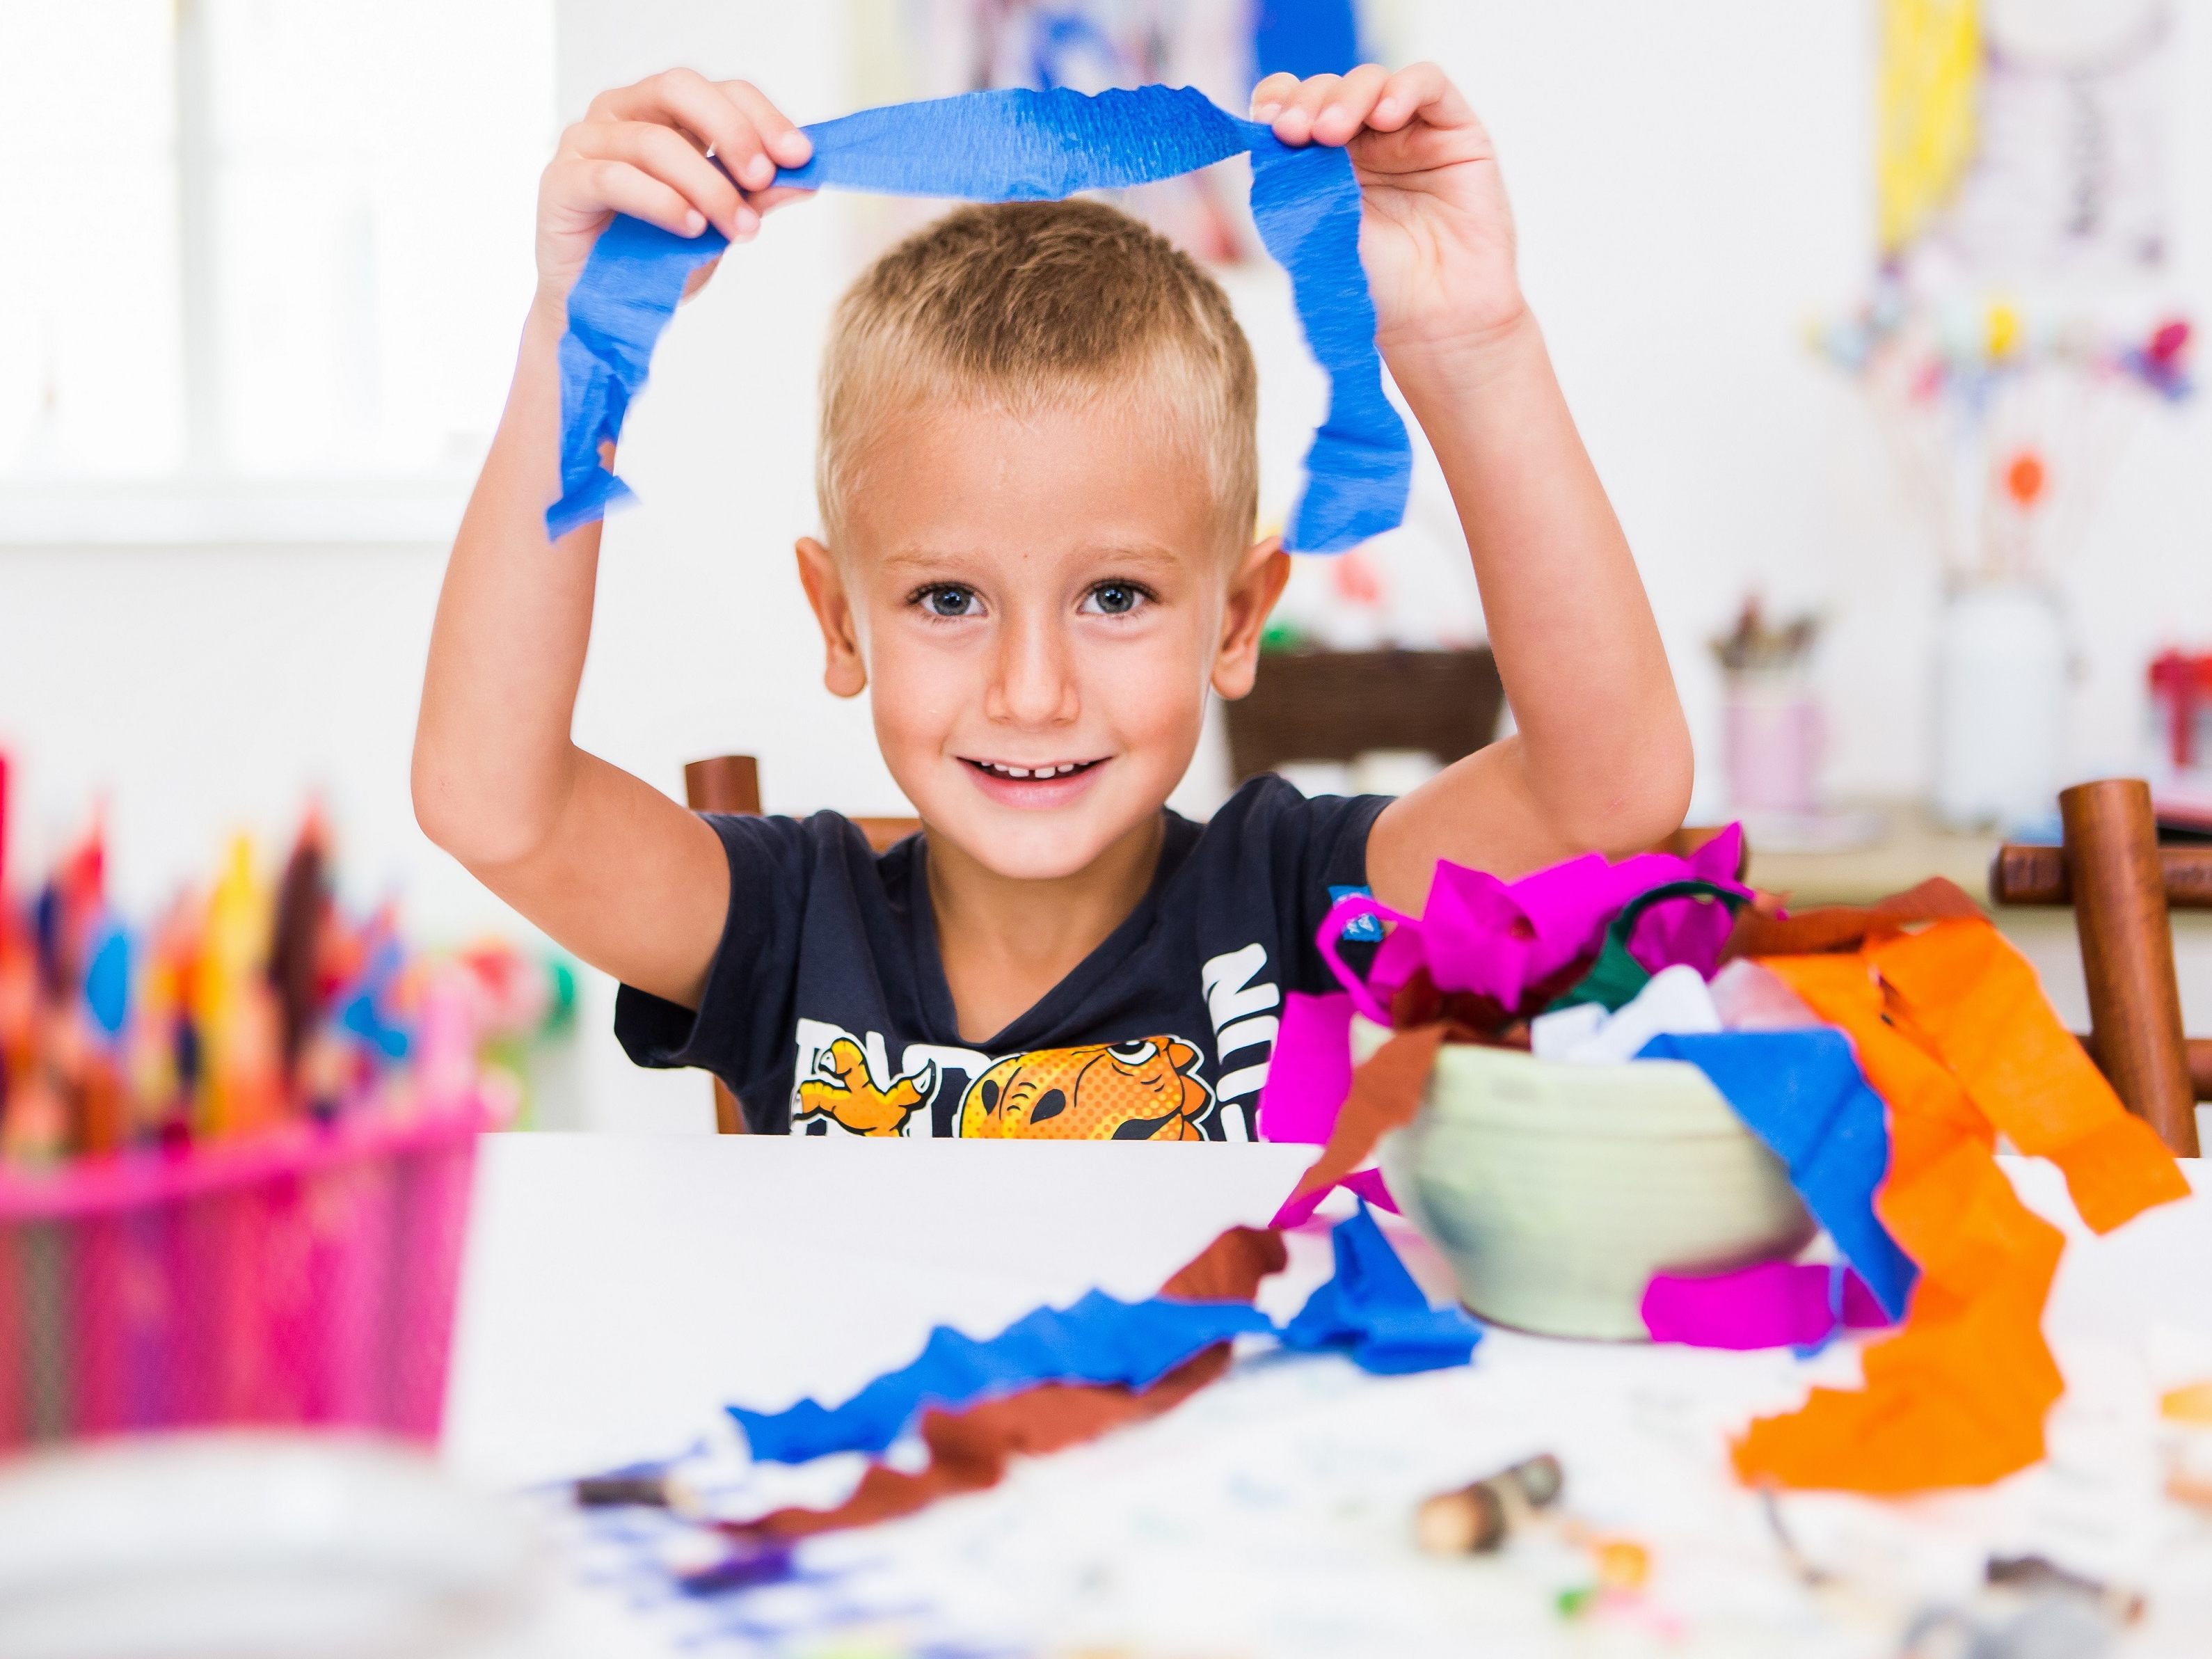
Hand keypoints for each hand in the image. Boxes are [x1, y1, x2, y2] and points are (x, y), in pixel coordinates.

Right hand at [534, 69, 813, 309]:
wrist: (604, 308)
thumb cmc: (657, 257)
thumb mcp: (718, 226)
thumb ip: (754, 197)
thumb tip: (807, 177)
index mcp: (665, 114)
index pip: (719, 91)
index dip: (762, 116)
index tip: (801, 155)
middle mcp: (622, 114)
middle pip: (679, 90)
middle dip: (732, 132)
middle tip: (764, 177)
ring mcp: (586, 142)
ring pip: (653, 141)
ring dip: (707, 185)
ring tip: (740, 229)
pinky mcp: (562, 181)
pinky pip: (614, 178)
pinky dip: (660, 201)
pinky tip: (691, 228)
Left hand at [1251, 63, 1522, 365]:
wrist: (1432, 323)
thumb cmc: (1371, 288)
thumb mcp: (1312, 232)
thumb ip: (1290, 181)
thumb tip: (1266, 128)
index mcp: (1322, 164)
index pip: (1293, 107)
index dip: (1278, 102)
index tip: (1265, 124)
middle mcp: (1365, 143)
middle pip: (1329, 89)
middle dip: (1307, 102)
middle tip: (1294, 132)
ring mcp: (1410, 134)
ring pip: (1373, 82)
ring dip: (1347, 97)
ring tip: (1330, 132)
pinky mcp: (1456, 132)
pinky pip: (1429, 84)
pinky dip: (1404, 89)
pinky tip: (1385, 116)